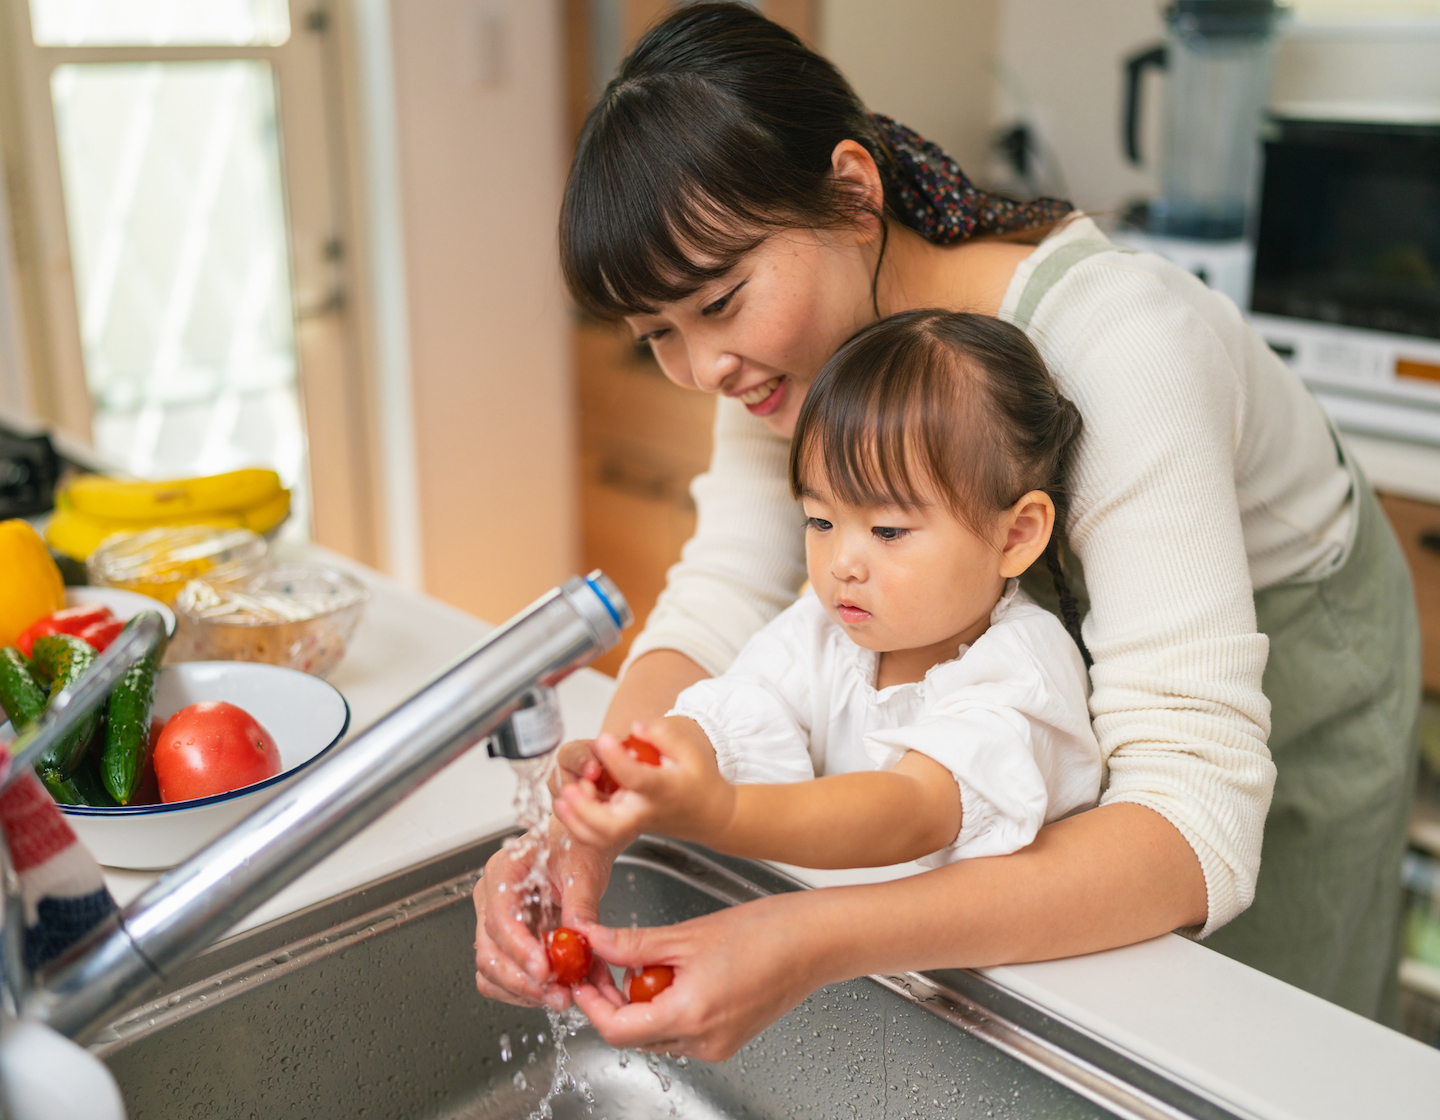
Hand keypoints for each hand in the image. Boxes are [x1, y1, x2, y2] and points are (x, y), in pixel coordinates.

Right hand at [472, 818, 618, 1009]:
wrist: (578, 845)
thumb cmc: (575, 846)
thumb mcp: (584, 870)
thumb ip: (581, 904)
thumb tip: (581, 938)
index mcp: (504, 872)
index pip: (499, 918)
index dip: (519, 949)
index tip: (544, 970)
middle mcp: (492, 898)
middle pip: (489, 951)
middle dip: (522, 980)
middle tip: (557, 993)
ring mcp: (496, 922)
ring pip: (490, 970)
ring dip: (522, 990)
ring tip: (559, 996)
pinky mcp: (508, 941)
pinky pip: (502, 975)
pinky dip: (524, 989)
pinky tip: (552, 989)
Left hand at [553, 718, 734, 849]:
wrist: (710, 816)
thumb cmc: (700, 782)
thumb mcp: (690, 752)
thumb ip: (663, 736)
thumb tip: (636, 727)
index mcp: (663, 790)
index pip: (636, 778)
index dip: (617, 759)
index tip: (602, 739)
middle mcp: (646, 811)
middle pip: (611, 824)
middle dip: (585, 810)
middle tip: (571, 787)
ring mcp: (634, 824)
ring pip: (600, 837)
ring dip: (576, 820)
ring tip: (565, 797)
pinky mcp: (626, 829)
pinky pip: (598, 836)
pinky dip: (579, 825)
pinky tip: (570, 804)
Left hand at [569, 893, 823, 1060]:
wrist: (816, 942)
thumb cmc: (765, 933)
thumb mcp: (687, 934)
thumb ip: (633, 944)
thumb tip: (593, 941)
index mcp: (690, 1016)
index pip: (617, 1030)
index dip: (592, 1005)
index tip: (582, 978)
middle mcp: (703, 1042)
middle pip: (634, 1035)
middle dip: (612, 1001)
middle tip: (602, 962)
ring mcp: (718, 1045)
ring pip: (657, 1034)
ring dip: (639, 1003)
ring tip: (643, 961)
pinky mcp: (729, 1039)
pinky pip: (682, 1031)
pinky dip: (667, 1006)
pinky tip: (674, 973)